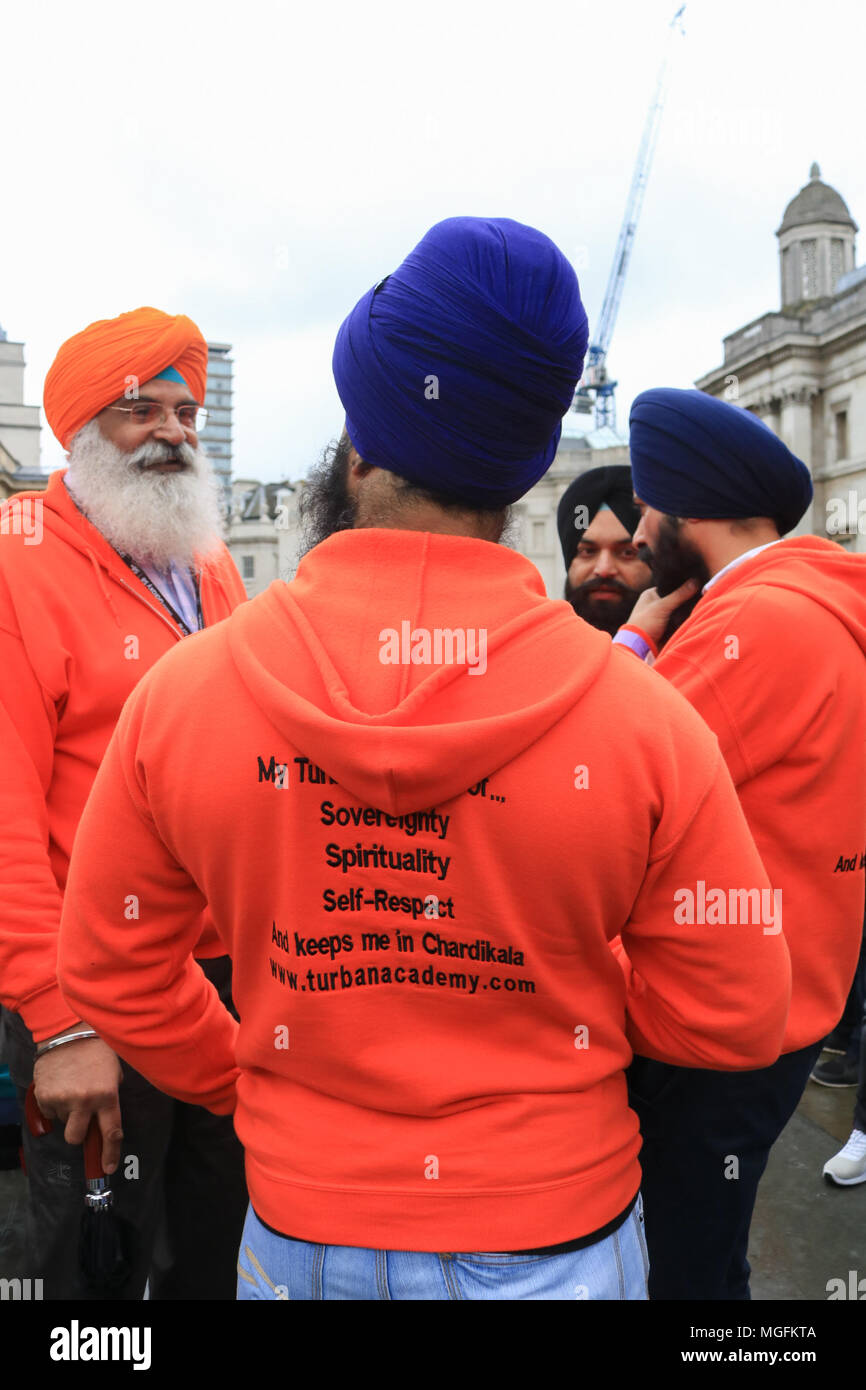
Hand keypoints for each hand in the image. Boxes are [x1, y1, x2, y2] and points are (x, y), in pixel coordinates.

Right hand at [33, 1034, 123, 1173]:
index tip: (108, 1168)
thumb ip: (111, 1095)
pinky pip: (49, 1111)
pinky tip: (60, 1084)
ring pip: (62, 1122)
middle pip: (77, 1138)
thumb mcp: (113, 1072)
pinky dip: (54, 1103)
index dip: (110, 1154)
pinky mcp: (44, 1096)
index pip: (111, 1133)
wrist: (68, 1030)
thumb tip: (104, 1117)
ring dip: (67, 1112)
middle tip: (80, 1117)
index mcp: (107, 1095)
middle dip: (78, 1133)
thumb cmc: (96, 1049)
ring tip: (71, 1088)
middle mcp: (85, 1101)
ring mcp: (63, 1100)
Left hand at [622, 579, 699, 645]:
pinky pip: (679, 621)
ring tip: (697, 607)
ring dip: (685, 611)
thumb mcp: (662, 606)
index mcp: (651, 595)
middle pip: (676, 599)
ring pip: (678, 610)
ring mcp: (661, 616)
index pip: (670, 586)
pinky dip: (684, 620)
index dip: (681, 586)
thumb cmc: (644, 623)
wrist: (639, 647)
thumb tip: (695, 582)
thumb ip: (679, 595)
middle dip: (685, 601)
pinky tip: (693, 617)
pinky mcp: (666, 627)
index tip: (696, 584)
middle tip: (699, 597)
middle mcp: (656, 604)